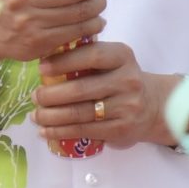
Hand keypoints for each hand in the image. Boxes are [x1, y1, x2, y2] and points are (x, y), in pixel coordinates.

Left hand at [32, 41, 177, 150]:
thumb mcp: (112, 62)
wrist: (153, 107)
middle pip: (80, 89)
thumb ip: (86, 57)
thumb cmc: (120, 80)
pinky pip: (84, 131)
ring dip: (50, 116)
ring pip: (79, 113)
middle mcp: (128, 80)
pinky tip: (45, 131)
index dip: (63, 61)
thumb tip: (45, 61)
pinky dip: (59, 132)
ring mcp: (126, 106)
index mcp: (123, 57)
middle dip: (50, 95)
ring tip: (36, 116)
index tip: (41, 68)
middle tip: (35, 97)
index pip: (91, 56)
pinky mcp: (121, 129)